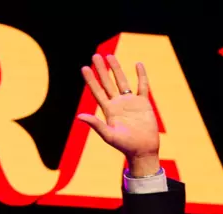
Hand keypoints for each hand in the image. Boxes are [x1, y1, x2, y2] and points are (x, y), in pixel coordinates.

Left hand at [78, 54, 160, 175]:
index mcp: (108, 110)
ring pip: (122, 81)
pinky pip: (142, 85)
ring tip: (110, 56)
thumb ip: (95, 124)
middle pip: (107, 82)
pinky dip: (141, 75)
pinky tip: (138, 64)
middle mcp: (118, 104)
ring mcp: (130, 102)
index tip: (84, 68)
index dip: (91, 80)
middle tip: (95, 56)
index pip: (97, 91)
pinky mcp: (143, 103)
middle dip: (101, 69)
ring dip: (116, 69)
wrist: (142, 150)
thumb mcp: (108, 135)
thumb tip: (79, 116)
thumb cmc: (125, 146)